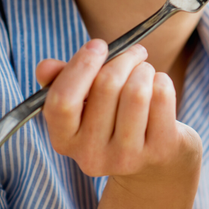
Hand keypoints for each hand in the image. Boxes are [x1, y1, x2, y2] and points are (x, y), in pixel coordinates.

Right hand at [36, 39, 201, 181]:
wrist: (155, 163)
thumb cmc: (115, 120)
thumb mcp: (85, 105)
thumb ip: (62, 83)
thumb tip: (45, 67)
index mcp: (65, 141)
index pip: (63, 100)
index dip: (81, 65)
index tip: (98, 45)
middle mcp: (91, 155)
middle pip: (107, 85)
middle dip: (124, 58)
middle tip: (135, 52)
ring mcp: (126, 157)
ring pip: (137, 90)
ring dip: (145, 69)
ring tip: (146, 72)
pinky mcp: (160, 151)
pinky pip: (162, 97)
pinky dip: (163, 80)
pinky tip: (159, 87)